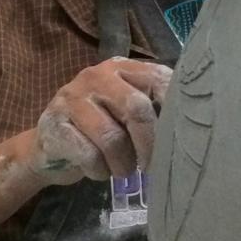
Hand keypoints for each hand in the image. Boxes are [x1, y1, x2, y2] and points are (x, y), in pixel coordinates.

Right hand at [30, 57, 172, 185]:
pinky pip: (88, 155)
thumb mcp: (128, 114)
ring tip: (124, 171)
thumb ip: (154, 111)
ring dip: (123, 164)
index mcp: (123, 69)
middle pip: (136, 108)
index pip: (159, 79)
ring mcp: (72, 98)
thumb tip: (190, 131)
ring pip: (111, 137)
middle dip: (149, 144)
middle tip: (152, 166)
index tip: (181, 139)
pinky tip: (98, 171)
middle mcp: (97, 76)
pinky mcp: (54, 124)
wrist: (49, 148)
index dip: (174, 110)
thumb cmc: (101, 130)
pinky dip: (99, 171)